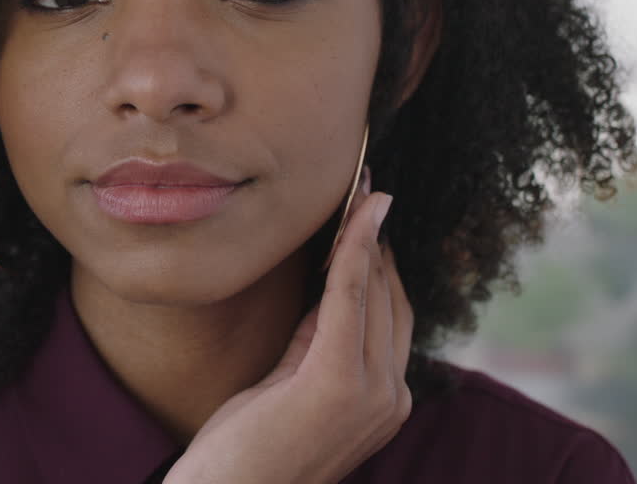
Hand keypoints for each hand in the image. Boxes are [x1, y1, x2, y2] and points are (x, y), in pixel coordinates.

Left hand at [163, 172, 412, 483]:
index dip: (380, 260)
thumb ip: (313, 343)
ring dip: (367, 235)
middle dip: (377, 238)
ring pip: (376, 291)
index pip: (392, 316)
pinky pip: (350, 299)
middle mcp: (391, 398)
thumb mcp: (287, 385)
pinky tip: (353, 219)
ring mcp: (372, 395)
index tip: (367, 213)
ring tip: (358, 190)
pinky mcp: (338, 383)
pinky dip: (354, 253)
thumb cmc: (245, 449)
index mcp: (383, 401)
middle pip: (392, 298)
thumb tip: (324, 292)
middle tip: (364, 187)